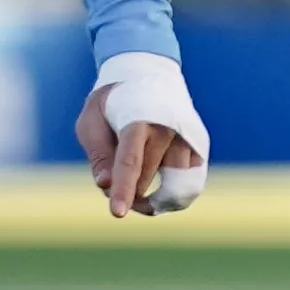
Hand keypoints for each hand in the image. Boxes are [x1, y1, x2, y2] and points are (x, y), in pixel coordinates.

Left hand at [76, 81, 196, 218]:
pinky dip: (173, 197)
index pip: (130, 161)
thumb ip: (97, 154)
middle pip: (145, 180)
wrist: (148, 76)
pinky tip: (157, 196)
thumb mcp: (91, 121)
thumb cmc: (112, 104)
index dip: (123, 189)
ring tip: (132, 193)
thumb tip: (105, 186)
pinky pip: (191, 185)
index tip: (117, 213)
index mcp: (138, 120)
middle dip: (123, 190)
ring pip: (173, 187)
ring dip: (150, 199)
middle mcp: (168, 130)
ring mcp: (188, 139)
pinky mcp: (199, 148)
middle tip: (109, 179)